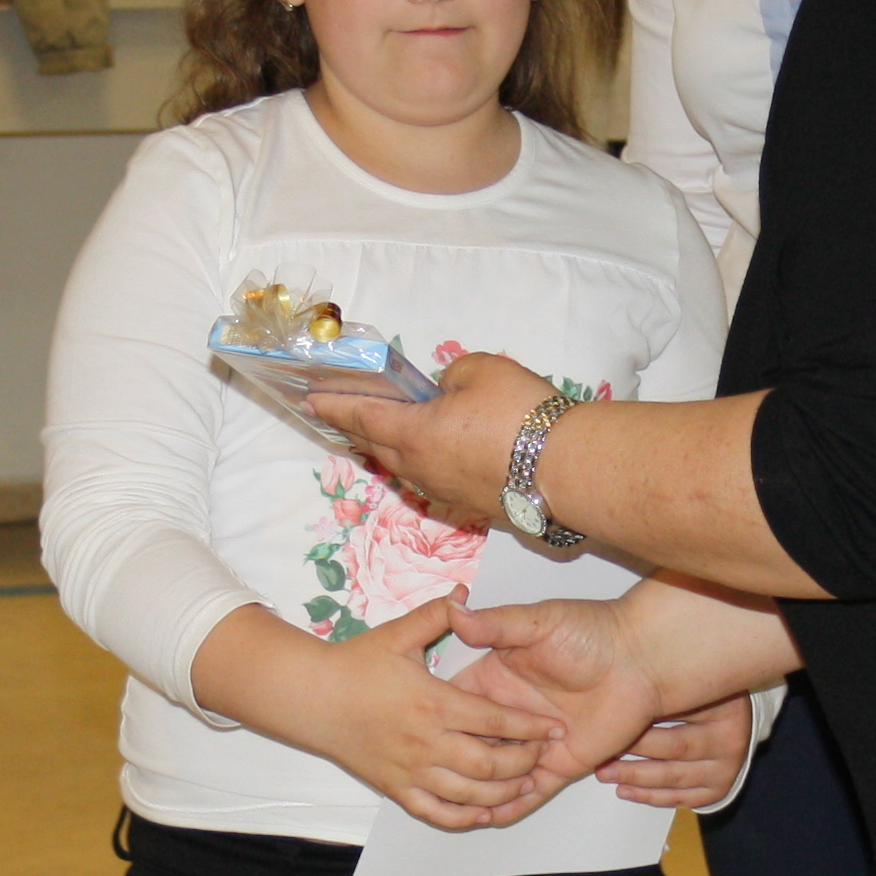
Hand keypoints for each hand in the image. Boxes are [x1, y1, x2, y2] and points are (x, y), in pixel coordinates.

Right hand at [194, 595, 560, 831]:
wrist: (310, 697)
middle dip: (524, 762)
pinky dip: (464, 817)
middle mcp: (426, 742)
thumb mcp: (398, 632)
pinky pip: (435, 813)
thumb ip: (437, 613)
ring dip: (503, 793)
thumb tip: (466, 591)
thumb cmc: (354, 664)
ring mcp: (410, 770)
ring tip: (526, 783)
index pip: (496, 720)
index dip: (531, 726)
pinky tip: (486, 812)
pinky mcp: (395, 789)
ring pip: (468, 794)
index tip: (554, 727)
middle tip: (544, 755)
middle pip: (489, 764)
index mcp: (434, 702)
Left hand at [313, 349, 551, 527]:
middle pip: (378, 447)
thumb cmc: (520, 414)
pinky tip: (440, 453)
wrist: (566, 469)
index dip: (333, 406)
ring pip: (407, 467)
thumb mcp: (481, 370)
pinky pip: (437, 479)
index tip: (309, 401)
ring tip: (389, 431)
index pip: (361, 417)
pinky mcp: (474, 505)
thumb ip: (452, 375)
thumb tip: (447, 390)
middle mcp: (422, 469)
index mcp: (413, 434)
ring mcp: (448, 492)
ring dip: (393, 448)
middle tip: (344, 414)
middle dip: (358, 429)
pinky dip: (427, 462)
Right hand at [442, 593, 671, 797]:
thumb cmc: (590, 631)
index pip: (455, 707)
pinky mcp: (559, 766)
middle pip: (470, 748)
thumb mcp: (535, 621)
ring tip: (459, 797)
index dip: (440, 721)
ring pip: (495, 777)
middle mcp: (509, 717)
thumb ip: (494, 624)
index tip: (418, 732)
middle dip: (459, 760)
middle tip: (442, 769)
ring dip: (481, 789)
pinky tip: (491, 816)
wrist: (640, 658)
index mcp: (494, 682)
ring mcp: (533, 745)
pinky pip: (530, 794)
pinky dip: (511, 807)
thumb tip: (455, 610)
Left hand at [600, 687, 754, 808]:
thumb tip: (616, 691)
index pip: (679, 712)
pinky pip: (680, 798)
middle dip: (633, 749)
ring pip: (674, 776)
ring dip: (636, 776)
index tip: (609, 718)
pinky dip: (650, 796)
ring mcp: (726, 768)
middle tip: (601, 749)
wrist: (731, 720)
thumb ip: (660, 688)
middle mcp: (730, 740)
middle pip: (675, 747)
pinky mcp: (718, 789)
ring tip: (605, 773)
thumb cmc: (702, 698)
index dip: (641, 717)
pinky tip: (625, 790)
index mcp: (725, 707)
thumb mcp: (689, 685)